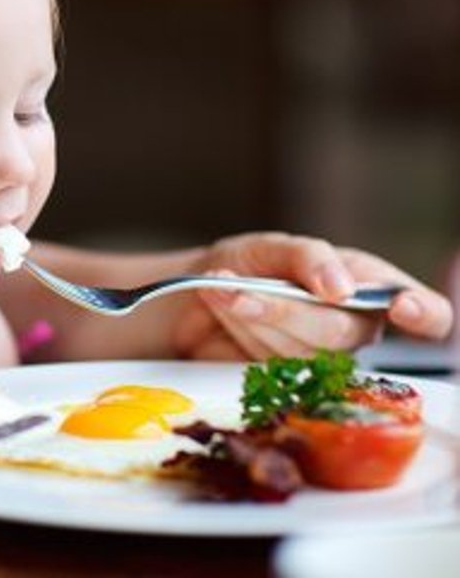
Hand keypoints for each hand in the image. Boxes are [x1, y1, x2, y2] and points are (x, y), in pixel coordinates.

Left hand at [171, 232, 453, 359]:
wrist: (199, 291)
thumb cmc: (248, 264)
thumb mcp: (274, 246)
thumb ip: (310, 258)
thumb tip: (342, 286)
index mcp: (369, 285)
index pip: (428, 313)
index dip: (424, 313)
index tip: (401, 307)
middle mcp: (354, 325)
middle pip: (342, 331)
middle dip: (287, 309)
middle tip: (245, 291)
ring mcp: (321, 358)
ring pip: (300, 350)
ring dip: (255, 316)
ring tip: (227, 290)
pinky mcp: (287, 380)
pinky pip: (269, 365)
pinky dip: (241, 330)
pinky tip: (227, 308)